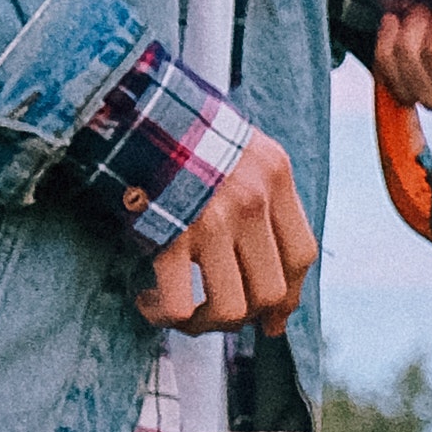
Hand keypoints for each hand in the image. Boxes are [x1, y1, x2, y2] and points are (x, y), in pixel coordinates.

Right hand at [136, 126, 317, 334]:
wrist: (129, 106)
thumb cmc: (180, 131)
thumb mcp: (240, 148)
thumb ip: (261, 193)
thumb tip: (267, 258)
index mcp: (275, 176)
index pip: (302, 256)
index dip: (289, 298)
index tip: (272, 319)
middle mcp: (252, 200)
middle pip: (270, 291)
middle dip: (244, 318)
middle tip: (214, 313)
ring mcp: (214, 220)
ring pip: (230, 309)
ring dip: (204, 324)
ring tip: (181, 314)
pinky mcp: (172, 235)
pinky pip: (178, 305)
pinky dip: (164, 316)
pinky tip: (147, 300)